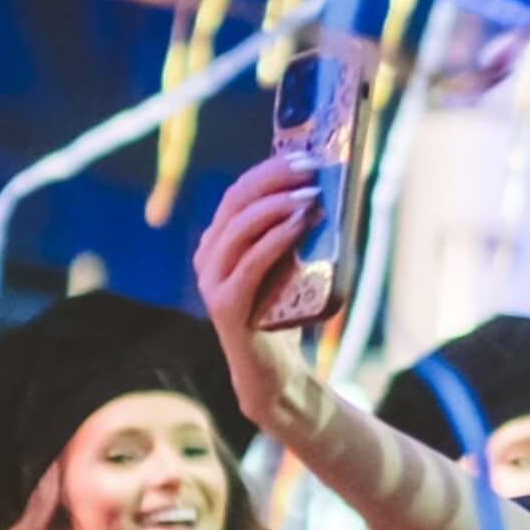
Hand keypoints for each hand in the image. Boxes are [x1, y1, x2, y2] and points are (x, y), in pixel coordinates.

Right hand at [192, 157, 331, 441]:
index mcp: (218, 242)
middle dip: (274, 179)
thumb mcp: (287, 263)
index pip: (238, 193)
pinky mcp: (225, 305)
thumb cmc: (284, 314)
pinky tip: (298, 224)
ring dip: (276, 206)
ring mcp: (212, 281)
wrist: (273, 373)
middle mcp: (207, 257)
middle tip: (310, 169)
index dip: (269, 170)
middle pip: (236, 202)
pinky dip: (276, 239)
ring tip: (309, 195)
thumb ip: (290, 232)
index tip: (304, 156)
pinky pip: (251, 262)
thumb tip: (321, 189)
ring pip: (239, 228)